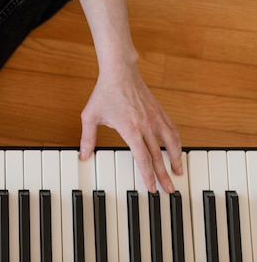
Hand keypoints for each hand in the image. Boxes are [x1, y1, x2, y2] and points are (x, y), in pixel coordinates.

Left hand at [78, 65, 181, 192]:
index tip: (151, 188)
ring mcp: (155, 117)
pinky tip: (177, 150)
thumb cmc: (104, 93)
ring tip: (179, 172)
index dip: (148, 175)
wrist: (120, 71)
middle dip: (164, 175)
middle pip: (159, 156)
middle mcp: (146, 125)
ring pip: (171, 143)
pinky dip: (176, 142)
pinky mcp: (159, 111)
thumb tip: (83, 155)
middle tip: (169, 190)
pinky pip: (172, 130)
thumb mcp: (90, 116)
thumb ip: (87, 138)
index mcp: (130, 129)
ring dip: (176, 159)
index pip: (143, 158)